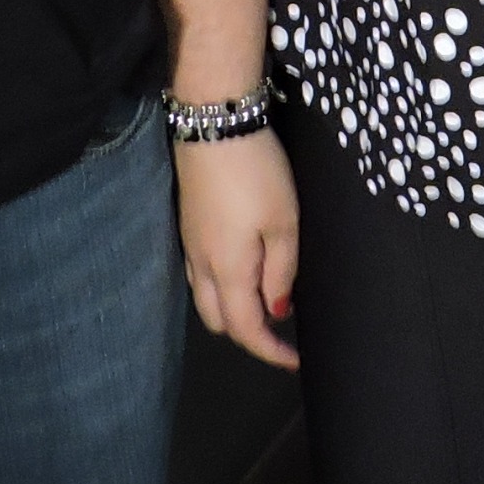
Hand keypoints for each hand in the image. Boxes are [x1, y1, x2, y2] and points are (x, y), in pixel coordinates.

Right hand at [176, 131, 300, 371]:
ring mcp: (189, 245)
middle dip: (248, 333)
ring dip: (232, 310)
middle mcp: (201, 266)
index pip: (246, 330)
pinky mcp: (187, 225)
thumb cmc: (256, 173)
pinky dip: (220, 286)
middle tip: (282, 328)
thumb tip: (278, 310)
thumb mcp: (284, 223)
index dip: (271, 352)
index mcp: (228, 271)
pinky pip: (199, 275)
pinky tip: (243, 268)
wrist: (213, 123)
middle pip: (218, 322)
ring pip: (205, 299)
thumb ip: (281, 271)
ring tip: (266, 298)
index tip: (296, 360)